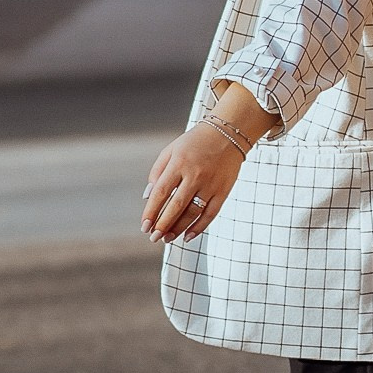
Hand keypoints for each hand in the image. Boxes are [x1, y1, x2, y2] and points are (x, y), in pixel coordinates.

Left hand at [142, 123, 246, 242]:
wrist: (228, 133)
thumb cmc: (195, 142)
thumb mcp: (171, 150)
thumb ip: (157, 172)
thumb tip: (147, 197)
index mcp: (179, 163)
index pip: (161, 192)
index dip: (151, 212)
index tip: (144, 226)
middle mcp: (195, 174)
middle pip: (176, 206)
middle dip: (163, 225)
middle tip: (153, 237)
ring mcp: (211, 183)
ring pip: (193, 212)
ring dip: (178, 228)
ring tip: (167, 238)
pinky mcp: (223, 190)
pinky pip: (211, 214)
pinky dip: (199, 227)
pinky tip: (188, 236)